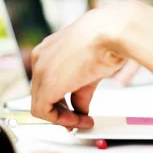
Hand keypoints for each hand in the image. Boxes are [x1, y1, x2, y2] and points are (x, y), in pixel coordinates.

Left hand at [30, 3, 141, 128]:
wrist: (111, 31)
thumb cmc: (108, 38)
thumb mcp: (92, 67)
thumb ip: (81, 91)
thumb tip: (81, 108)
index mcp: (50, 49)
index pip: (48, 81)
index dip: (62, 100)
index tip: (76, 110)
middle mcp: (41, 57)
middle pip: (42, 93)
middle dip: (62, 110)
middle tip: (79, 119)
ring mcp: (41, 70)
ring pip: (41, 104)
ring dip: (63, 117)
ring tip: (82, 121)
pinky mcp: (47, 84)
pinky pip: (44, 111)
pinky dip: (62, 120)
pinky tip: (79, 120)